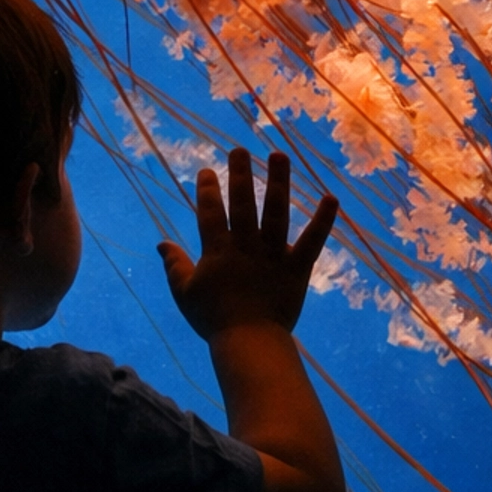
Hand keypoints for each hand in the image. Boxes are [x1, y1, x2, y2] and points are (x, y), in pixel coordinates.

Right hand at [158, 148, 337, 343]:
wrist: (249, 342)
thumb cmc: (213, 319)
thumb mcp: (185, 293)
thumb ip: (174, 265)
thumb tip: (161, 243)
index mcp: (218, 251)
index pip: (210, 213)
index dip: (207, 190)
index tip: (207, 171)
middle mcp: (246, 246)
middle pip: (242, 203)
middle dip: (240, 174)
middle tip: (239, 149)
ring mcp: (273, 254)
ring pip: (276, 212)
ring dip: (277, 182)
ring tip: (278, 154)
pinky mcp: (297, 268)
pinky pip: (311, 241)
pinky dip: (322, 221)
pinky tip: (331, 197)